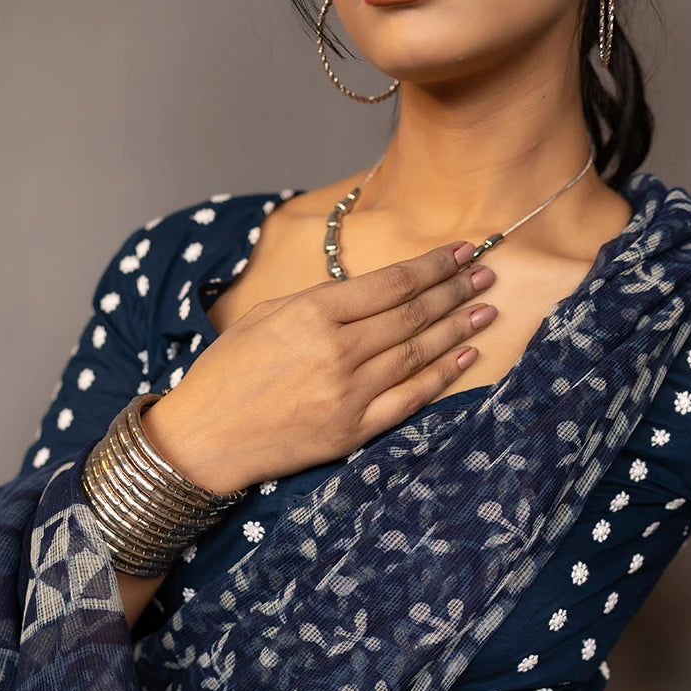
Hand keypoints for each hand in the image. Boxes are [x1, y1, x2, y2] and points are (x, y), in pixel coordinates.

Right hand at [141, 241, 497, 494]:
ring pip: (417, 353)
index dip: (433, 265)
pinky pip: (409, 399)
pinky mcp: (353, 430)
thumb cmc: (226, 373)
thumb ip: (320, 303)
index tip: (462, 251)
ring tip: (487, 310)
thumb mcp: (265, 317)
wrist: (204, 439)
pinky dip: (442, 376)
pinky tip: (466, 356)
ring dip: (458, 328)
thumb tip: (370, 294)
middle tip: (487, 274)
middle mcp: (337, 351)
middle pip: (412, 314)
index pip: (391, 283)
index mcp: (312, 313)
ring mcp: (348, 394)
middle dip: (455, 290)